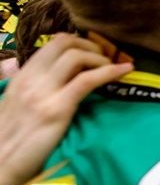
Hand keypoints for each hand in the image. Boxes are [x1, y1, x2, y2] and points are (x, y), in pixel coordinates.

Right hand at [0, 34, 132, 184]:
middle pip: (65, 43)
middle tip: (105, 59)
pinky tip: (124, 71)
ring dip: (101, 58)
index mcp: (21, 78)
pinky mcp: (56, 109)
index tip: (93, 53)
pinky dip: (110, 71)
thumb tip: (60, 78)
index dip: (78, 43)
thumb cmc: (10, 142)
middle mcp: (30, 79)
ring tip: (112, 69)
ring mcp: (42, 93)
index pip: (52, 44)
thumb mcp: (16, 107)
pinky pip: (87, 80)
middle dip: (91, 45)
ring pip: (76, 56)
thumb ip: (34, 89)